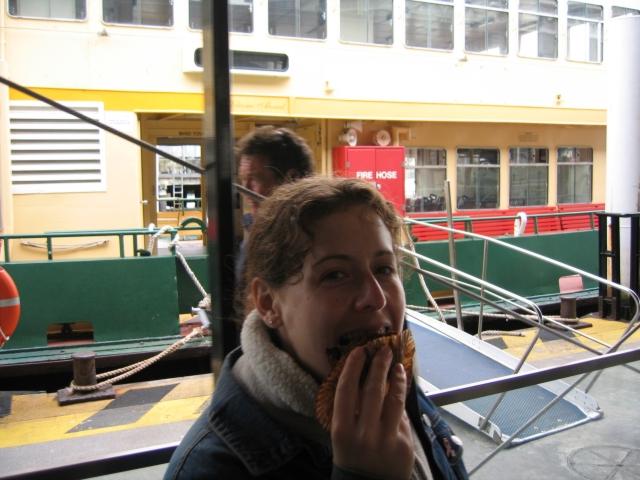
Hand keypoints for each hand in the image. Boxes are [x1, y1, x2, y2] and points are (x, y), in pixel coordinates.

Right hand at [331, 346, 413, 479]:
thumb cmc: (351, 454)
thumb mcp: (342, 434)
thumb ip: (351, 411)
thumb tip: (366, 377)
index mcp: (342, 430)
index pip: (347, 390)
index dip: (353, 367)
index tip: (359, 351)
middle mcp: (364, 433)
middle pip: (373, 390)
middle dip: (379, 366)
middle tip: (383, 350)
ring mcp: (386, 440)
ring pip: (394, 399)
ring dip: (397, 378)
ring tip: (398, 366)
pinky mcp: (404, 445)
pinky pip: (402, 417)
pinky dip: (400, 404)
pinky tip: (400, 392)